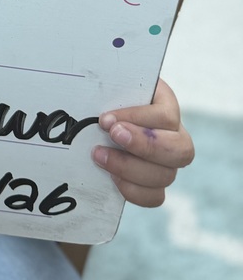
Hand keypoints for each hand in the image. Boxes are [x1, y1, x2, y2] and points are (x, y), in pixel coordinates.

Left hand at [93, 78, 193, 207]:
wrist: (99, 112)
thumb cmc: (106, 93)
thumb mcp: (111, 83)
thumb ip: (111, 87)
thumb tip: (100, 94)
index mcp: (165, 103)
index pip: (165, 116)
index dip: (138, 119)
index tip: (106, 119)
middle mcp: (174, 134)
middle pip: (180, 150)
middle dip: (143, 146)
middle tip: (111, 136)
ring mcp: (168, 161)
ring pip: (167, 175)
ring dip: (130, 168)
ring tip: (99, 155)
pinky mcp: (155, 182)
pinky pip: (155, 196)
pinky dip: (132, 190)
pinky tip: (111, 177)